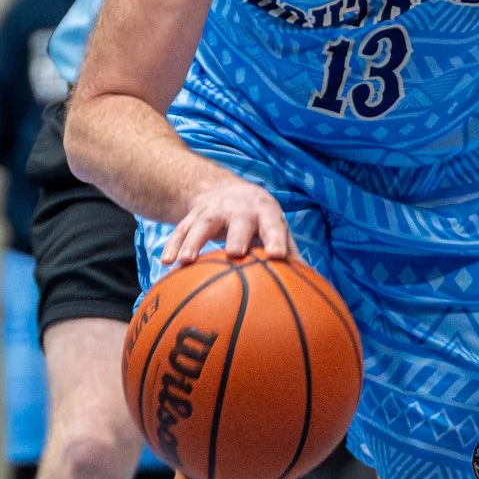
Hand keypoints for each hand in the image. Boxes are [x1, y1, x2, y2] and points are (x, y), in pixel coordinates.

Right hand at [160, 176, 291, 266]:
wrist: (225, 190)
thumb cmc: (259, 220)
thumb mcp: (275, 228)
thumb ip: (291, 254)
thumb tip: (313, 288)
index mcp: (264, 211)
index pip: (272, 223)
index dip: (275, 238)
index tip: (278, 256)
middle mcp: (239, 207)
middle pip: (238, 220)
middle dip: (237, 235)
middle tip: (235, 254)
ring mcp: (213, 210)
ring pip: (202, 224)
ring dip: (194, 242)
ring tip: (185, 262)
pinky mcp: (192, 216)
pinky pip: (180, 230)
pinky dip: (173, 245)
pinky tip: (165, 263)